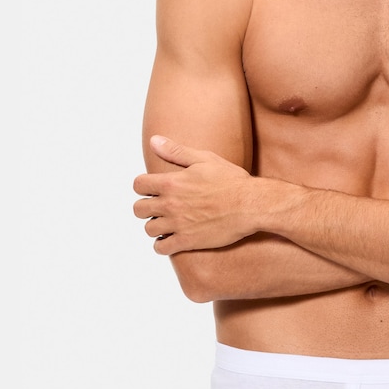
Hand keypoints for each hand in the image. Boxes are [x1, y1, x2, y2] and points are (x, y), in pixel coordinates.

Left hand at [132, 135, 254, 254]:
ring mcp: (178, 224)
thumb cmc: (232, 181)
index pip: (138, 185)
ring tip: (166, 224)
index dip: (143, 186)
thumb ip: (176, 151)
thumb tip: (154, 140)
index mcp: (171, 183)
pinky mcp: (187, 241)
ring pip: (149, 229)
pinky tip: (171, 239)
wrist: (250, 205)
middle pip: (138, 209)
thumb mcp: (205, 159)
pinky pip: (161, 248)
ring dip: (155, 226)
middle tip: (158, 208)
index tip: (152, 189)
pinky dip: (162, 245)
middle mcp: (170, 204)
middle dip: (146, 207)